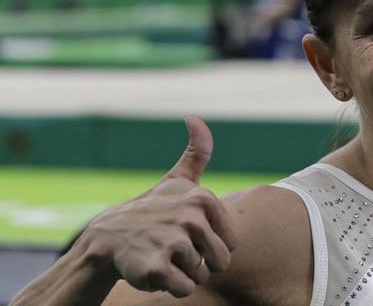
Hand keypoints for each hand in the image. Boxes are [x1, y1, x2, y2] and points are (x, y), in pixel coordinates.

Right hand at [83, 116, 237, 297]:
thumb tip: (195, 118)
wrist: (106, 239)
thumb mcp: (176, 181)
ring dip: (185, 275)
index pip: (232, 243)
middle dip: (201, 263)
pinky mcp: (158, 269)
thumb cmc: (150, 211)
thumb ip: (196, 153)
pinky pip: (185, 289)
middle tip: (175, 249)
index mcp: (203, 199)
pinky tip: (155, 270)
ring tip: (164, 257)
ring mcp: (174, 243)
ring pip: (202, 276)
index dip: (211, 245)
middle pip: (221, 262)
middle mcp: (191, 218)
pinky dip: (172, 288)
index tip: (187, 233)